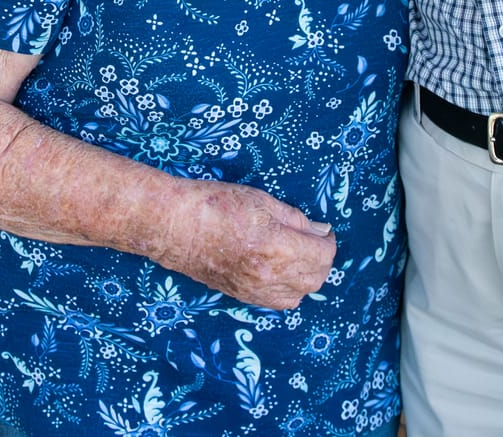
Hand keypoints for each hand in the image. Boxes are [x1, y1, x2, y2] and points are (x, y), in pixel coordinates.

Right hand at [154, 180, 335, 309]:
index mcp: (277, 247)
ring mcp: (255, 290)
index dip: (327, 241)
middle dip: (321, 260)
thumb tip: (319, 231)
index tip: (323, 231)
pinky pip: (279, 302)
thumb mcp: (261, 201)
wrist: (174, 226)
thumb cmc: (214, 205)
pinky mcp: (243, 296)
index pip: (322, 255)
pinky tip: (281, 271)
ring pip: (300, 295)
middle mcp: (270, 275)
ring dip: (307, 277)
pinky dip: (289, 289)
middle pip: (315, 278)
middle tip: (314, 241)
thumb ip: (295, 219)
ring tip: (299, 256)